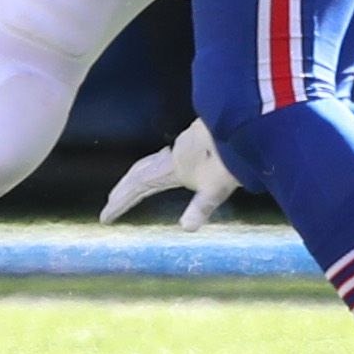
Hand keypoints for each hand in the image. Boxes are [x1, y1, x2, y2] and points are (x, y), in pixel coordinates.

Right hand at [99, 116, 236, 228]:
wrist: (249, 125)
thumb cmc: (234, 158)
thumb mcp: (218, 188)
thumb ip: (201, 207)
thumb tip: (186, 228)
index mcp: (173, 168)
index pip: (138, 186)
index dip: (120, 202)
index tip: (105, 217)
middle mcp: (174, 156)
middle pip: (139, 173)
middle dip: (123, 190)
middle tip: (111, 204)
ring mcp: (183, 149)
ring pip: (151, 164)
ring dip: (136, 178)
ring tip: (130, 190)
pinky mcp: (193, 144)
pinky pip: (164, 159)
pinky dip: (154, 168)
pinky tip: (167, 168)